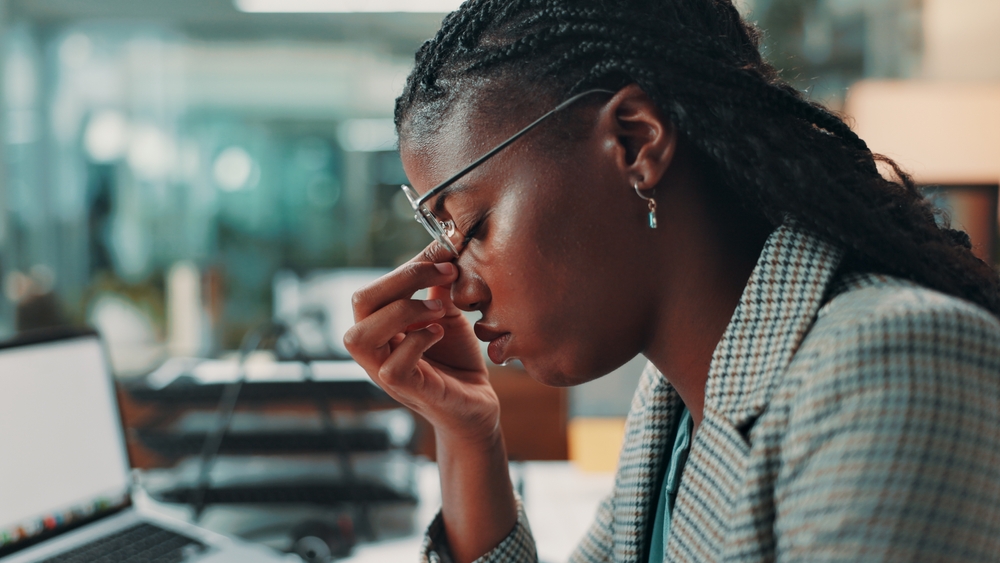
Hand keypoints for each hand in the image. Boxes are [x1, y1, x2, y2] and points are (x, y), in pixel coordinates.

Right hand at [344, 243, 499, 444]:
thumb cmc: (456, 360)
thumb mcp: (445, 314)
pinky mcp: (406, 392)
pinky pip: (392, 367)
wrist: (476, 404)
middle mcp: (374, 348)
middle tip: (445, 275)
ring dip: (402, 312)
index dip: (409, 265)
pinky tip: (439, 333)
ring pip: (361, 337)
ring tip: (439, 310)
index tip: (445, 255)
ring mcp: (384, 372)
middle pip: (360, 302)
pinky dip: (416, 342)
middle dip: (403, 279)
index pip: (374, 287)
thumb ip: (436, 287)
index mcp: (380, 326)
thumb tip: (440, 246)